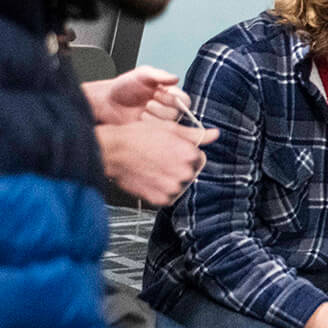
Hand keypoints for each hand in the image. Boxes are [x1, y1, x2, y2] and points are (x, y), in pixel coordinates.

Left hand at [84, 65, 189, 124]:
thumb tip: (176, 78)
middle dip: (161, 108)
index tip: (157, 93)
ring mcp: (159, 120)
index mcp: (169, 94)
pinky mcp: (150, 131)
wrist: (107, 101)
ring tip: (142, 111)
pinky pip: (157, 133)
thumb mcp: (142, 74)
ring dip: (154, 117)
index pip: (184, 100)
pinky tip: (139, 119)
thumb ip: (159, 75)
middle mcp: (166, 107)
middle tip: (147, 103)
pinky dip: (148, 125)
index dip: (172, 99)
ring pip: (168, 124)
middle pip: (177, 114)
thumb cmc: (124, 86)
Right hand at [95, 119, 216, 205]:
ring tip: (152, 168)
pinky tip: (148, 178)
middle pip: (189, 172)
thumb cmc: (137, 137)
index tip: (172, 151)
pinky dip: (159, 190)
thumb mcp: (169, 129)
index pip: (198, 158)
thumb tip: (215, 134)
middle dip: (178, 167)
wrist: (112, 151)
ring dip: (169, 180)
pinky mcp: (159, 199)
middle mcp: (184, 173)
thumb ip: (195, 134)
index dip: (185, 154)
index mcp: (190, 154)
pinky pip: (166, 197)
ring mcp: (172, 188)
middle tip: (159, 159)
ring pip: (178, 185)